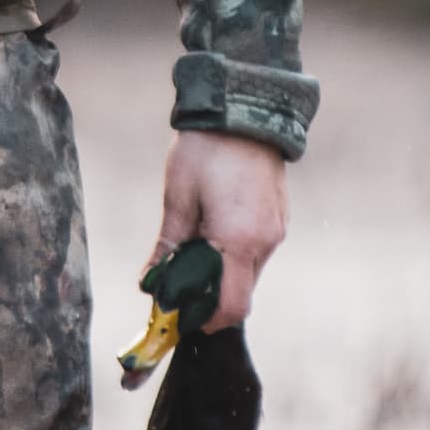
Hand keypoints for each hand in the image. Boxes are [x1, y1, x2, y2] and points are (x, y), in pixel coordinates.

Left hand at [155, 130, 288, 329]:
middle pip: (238, 294)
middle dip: (206, 298)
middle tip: (174, 286)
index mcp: (239, 241)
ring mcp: (276, 231)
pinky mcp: (278, 219)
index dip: (202, 320)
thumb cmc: (206, 151)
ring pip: (246, 274)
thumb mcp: (178, 198)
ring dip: (218, 275)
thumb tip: (150, 283)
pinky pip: (254, 252)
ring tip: (187, 253)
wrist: (244, 109)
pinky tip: (207, 235)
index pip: (229, 306)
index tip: (176, 317)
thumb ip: (168, 246)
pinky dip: (231, 257)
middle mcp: (265, 242)